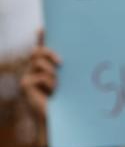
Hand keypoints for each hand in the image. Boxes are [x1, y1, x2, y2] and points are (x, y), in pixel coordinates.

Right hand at [20, 30, 60, 146]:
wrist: (57, 119)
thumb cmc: (66, 100)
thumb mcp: (68, 81)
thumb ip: (67, 70)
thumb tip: (78, 58)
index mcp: (44, 68)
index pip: (41, 49)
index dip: (40, 38)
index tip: (42, 28)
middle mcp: (33, 70)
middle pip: (38, 52)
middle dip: (49, 53)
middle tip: (61, 62)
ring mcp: (27, 76)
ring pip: (39, 62)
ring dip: (52, 72)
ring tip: (57, 85)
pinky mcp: (25, 84)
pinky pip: (40, 75)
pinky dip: (49, 82)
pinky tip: (52, 92)